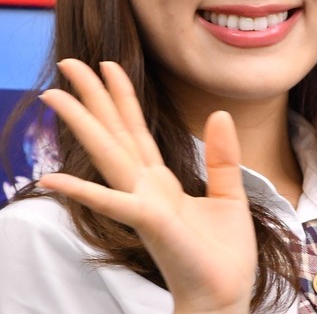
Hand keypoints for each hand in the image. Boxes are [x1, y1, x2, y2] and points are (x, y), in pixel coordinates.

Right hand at [39, 59, 256, 313]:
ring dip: (81, 124)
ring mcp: (141, 203)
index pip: (135, 129)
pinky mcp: (148, 222)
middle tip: (68, 62)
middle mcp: (144, 186)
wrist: (224, 296)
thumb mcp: (229, 194)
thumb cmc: (222, 253)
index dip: (122, 96)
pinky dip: (82, 191)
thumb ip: (222, 156)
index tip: (108, 65)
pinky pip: (112, 203)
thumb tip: (220, 113)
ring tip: (53, 95)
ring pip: (107, 154)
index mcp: (160, 179)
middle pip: (113, 132)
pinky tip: (51, 180)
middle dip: (91, 96)